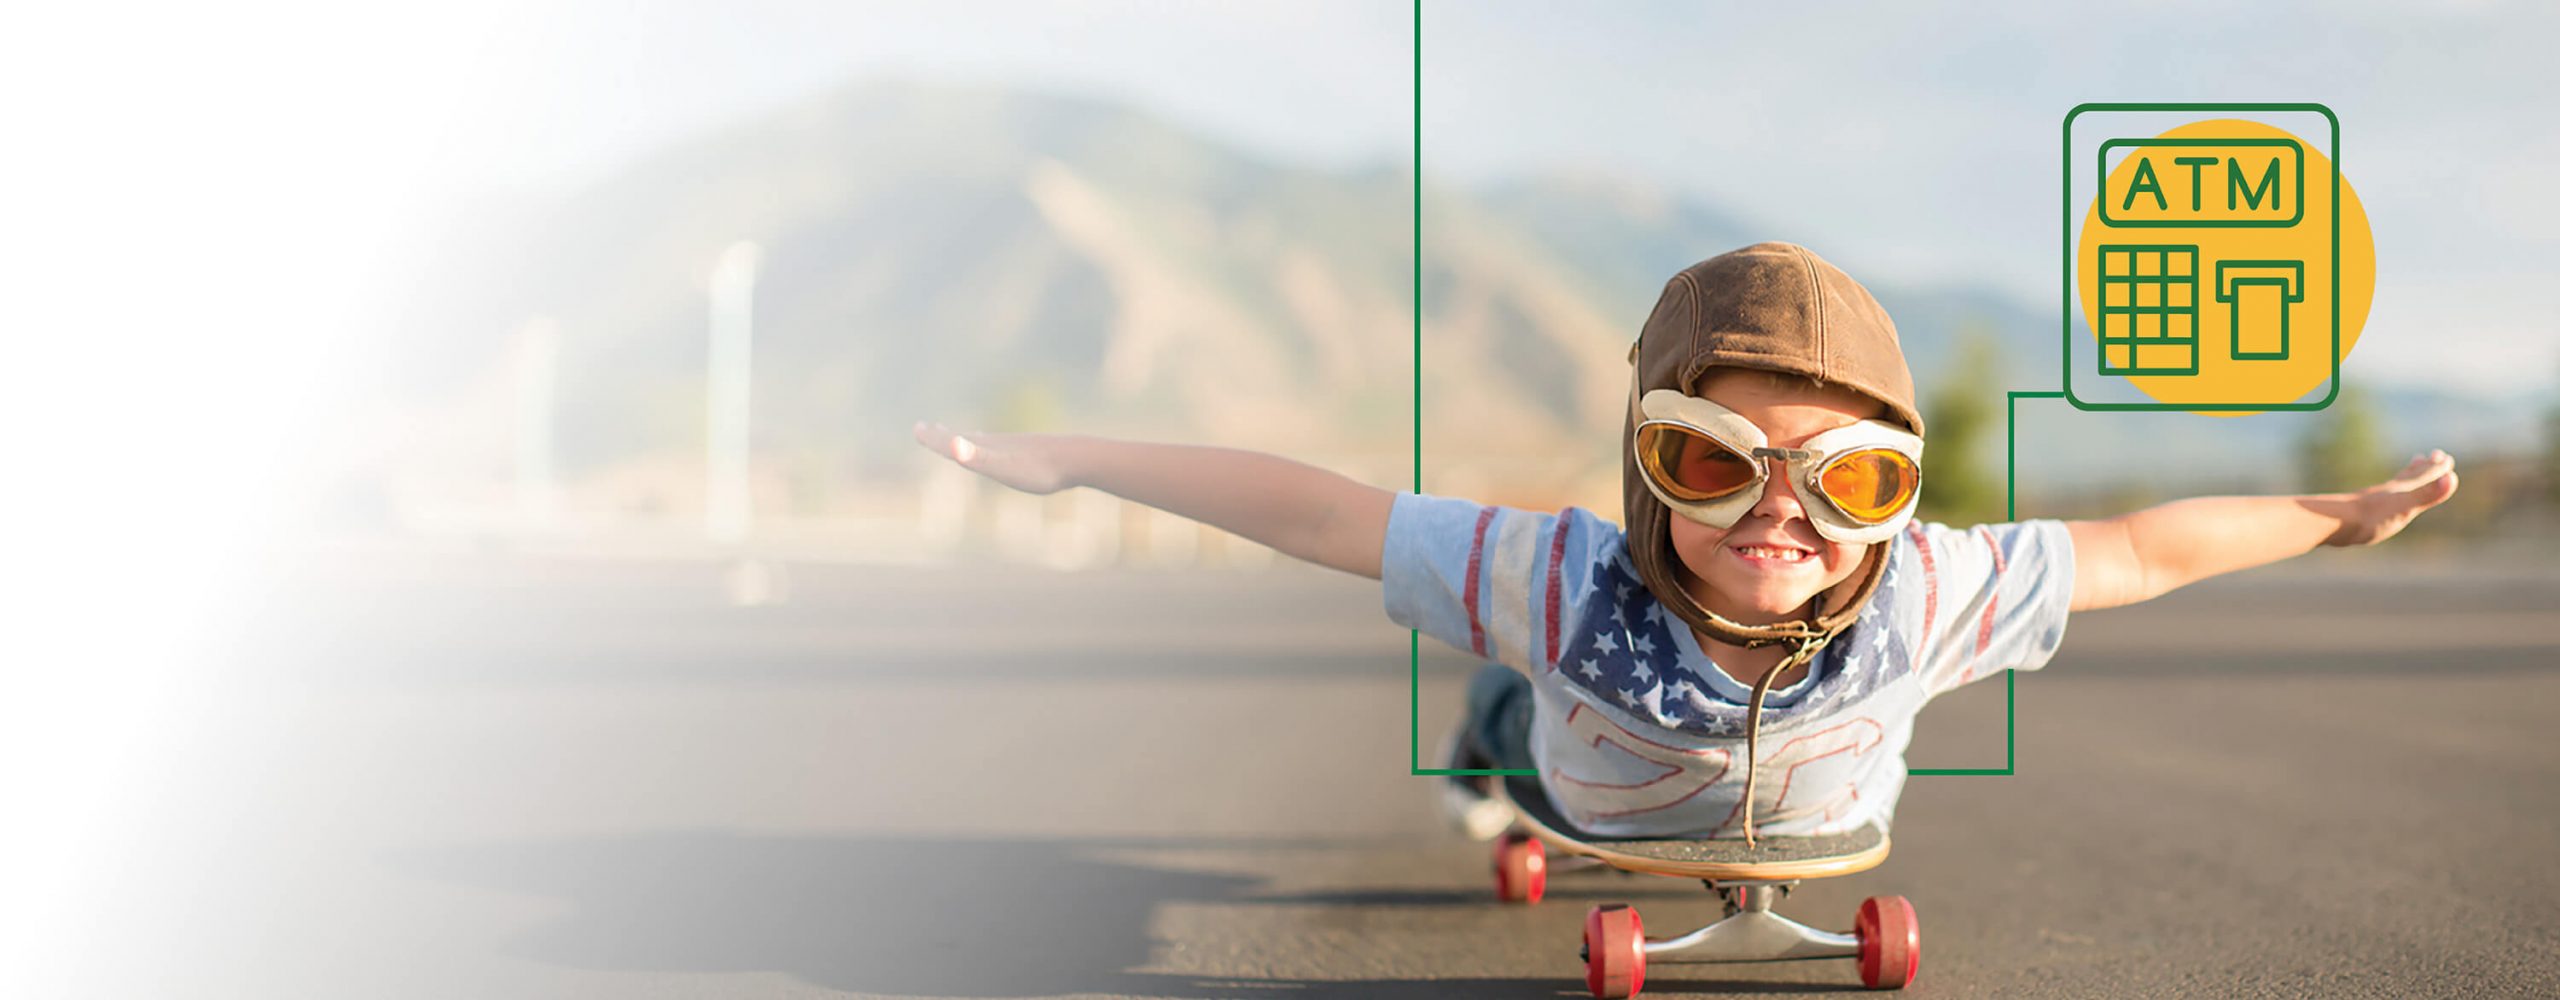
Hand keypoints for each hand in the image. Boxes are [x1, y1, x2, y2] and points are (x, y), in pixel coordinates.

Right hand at [911, 421, 1076, 494]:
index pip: (952, 442)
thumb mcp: (1003, 467)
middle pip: (964, 439)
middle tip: (927, 428)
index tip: (916, 428)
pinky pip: (1006, 450)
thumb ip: (977, 457)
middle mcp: (997, 444)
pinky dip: (996, 449)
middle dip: (944, 436)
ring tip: (961, 437)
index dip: (933, 438)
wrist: (1077, 459)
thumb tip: (953, 444)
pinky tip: (1005, 451)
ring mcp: (1014, 447)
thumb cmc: (1038, 468)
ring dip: (968, 440)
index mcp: (986, 448)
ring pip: (985, 442)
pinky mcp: (1030, 454)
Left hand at [2323, 450, 2457, 546]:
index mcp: (2401, 491)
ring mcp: (2373, 500)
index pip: (2423, 476)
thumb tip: (2452, 477)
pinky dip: (2386, 495)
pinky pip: (2378, 500)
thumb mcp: (2404, 506)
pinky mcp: (2360, 512)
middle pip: (2410, 476)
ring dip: (2406, 477)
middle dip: (2424, 468)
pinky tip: (2380, 499)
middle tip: (2431, 456)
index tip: (2445, 458)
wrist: (2330, 523)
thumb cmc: (2370, 517)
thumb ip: (2427, 494)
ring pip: (2394, 485)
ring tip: (2409, 470)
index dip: (2436, 469)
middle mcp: (2388, 492)